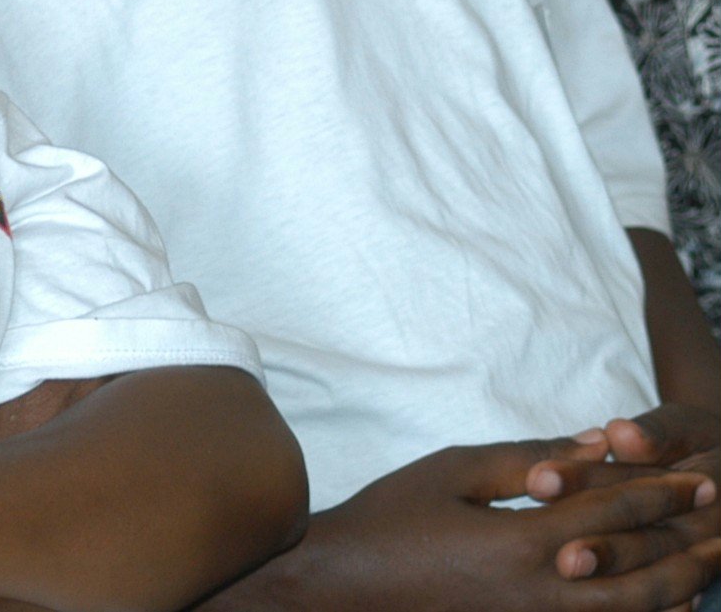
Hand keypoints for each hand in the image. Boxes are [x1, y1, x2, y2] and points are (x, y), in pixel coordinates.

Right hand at [214, 438, 720, 611]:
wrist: (353, 584)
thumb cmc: (396, 516)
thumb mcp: (454, 470)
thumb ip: (528, 458)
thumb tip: (593, 444)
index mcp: (524, 540)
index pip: (611, 512)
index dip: (660, 491)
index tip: (700, 474)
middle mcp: (545, 590)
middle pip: (639, 569)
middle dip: (687, 539)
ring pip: (633, 609)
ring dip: (680, 581)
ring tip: (714, 558)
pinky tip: (667, 602)